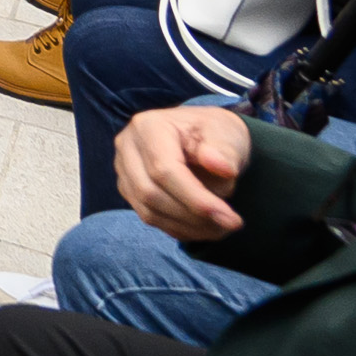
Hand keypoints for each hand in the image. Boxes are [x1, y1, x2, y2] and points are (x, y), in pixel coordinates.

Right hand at [113, 106, 251, 240]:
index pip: (164, 170)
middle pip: (151, 193)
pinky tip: (205, 227)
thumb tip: (221, 167)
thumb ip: (225, 151)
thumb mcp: (228, 133)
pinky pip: (150, 217)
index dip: (196, 199)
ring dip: (188, 227)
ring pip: (149, 211)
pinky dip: (180, 228)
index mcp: (149, 126)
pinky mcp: (129, 190)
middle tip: (229, 225)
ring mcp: (125, 170)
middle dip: (193, 217)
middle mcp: (128, 147)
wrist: (205, 136)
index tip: (230, 218)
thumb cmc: (216, 132)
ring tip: (221, 228)